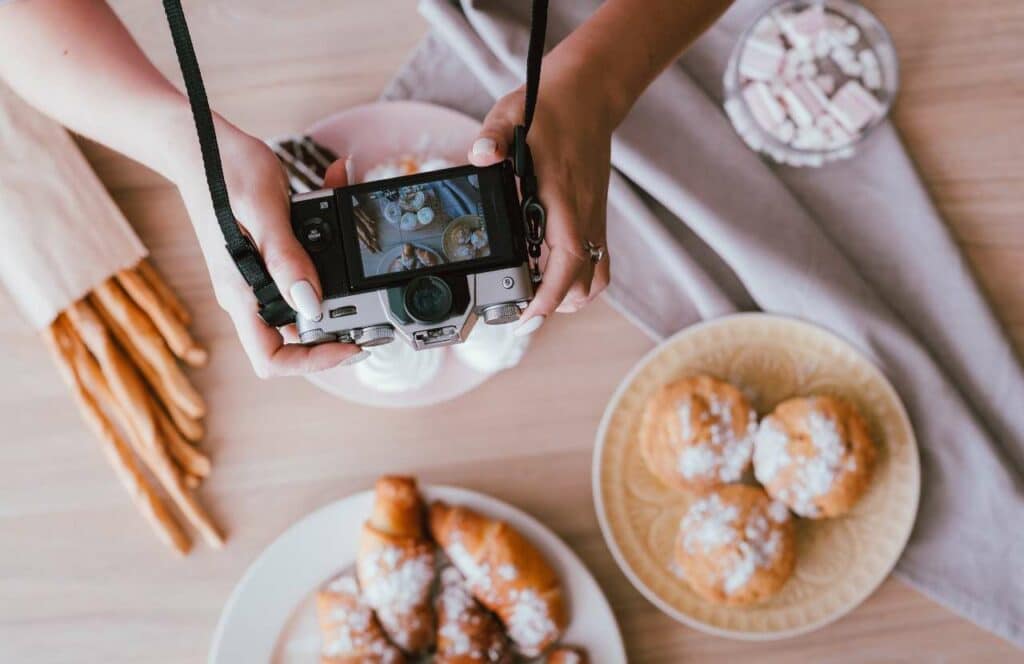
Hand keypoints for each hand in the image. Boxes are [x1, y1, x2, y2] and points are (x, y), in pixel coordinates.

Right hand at [173, 124, 365, 377]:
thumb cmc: (220, 170)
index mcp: (241, 293)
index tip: (350, 346)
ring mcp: (256, 277)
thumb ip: (287, 259)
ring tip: (360, 260)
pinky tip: (339, 216)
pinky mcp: (266, 257)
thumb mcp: (264, 210)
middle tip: (371, 312)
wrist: (197, 142)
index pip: (272, 357)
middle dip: (335, 328)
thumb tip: (311, 304)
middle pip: (294, 337)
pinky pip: (301, 269)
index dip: (312, 361)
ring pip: (303, 303)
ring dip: (337, 286)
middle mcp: (248, 292)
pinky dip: (327, 251)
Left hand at [468, 72, 612, 334]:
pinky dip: (580, 276)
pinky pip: (597, 259)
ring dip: (573, 295)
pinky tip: (551, 268)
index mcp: (565, 199)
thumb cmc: (549, 105)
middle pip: (584, 284)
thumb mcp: (509, 115)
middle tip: (522, 308)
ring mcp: (595, 217)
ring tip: (540, 296)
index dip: (548, 298)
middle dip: (555, 305)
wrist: (590, 91)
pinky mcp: (596, 214)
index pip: (566, 264)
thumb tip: (480, 156)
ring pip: (597, 277)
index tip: (527, 315)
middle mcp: (585, 214)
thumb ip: (492, 138)